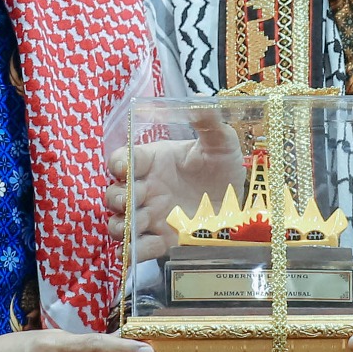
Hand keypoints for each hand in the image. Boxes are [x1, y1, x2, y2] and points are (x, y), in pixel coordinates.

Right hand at [105, 108, 245, 261]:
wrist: (238, 204)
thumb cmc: (222, 168)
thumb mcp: (221, 143)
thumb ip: (209, 123)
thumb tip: (201, 101)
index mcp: (153, 161)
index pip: (123, 159)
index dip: (118, 162)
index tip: (125, 166)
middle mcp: (145, 189)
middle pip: (113, 193)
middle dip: (116, 197)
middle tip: (130, 200)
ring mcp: (150, 217)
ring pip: (118, 223)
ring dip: (121, 225)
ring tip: (135, 225)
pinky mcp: (160, 241)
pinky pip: (138, 249)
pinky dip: (136, 250)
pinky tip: (148, 246)